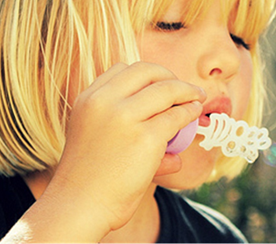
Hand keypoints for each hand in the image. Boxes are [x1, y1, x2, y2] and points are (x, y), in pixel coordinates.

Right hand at [46, 62, 205, 234]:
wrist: (79, 206)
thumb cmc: (87, 176)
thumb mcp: (93, 136)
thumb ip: (121, 122)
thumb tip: (150, 117)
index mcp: (88, 98)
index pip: (121, 69)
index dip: (147, 74)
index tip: (161, 83)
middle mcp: (104, 102)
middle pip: (146, 71)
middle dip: (169, 75)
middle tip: (184, 87)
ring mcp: (125, 117)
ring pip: (167, 90)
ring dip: (187, 90)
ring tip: (197, 97)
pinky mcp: (146, 137)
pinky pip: (177, 116)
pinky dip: (190, 111)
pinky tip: (194, 113)